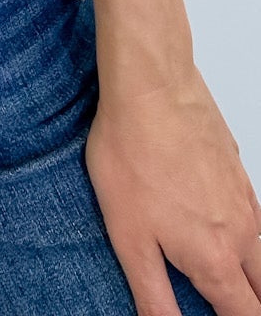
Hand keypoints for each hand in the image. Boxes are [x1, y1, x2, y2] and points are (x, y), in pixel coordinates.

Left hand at [85, 63, 260, 312]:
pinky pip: (252, 216)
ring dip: (247, 271)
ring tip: (216, 271)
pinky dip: (241, 234)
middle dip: (246, 302)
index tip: (217, 315)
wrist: (151, 85)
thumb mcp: (129, 237)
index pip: (245, 315)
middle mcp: (243, 233)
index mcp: (216, 259)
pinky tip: (210, 221)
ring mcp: (245, 198)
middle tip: (219, 300)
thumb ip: (154, 295)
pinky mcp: (237, 170)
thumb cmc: (133, 153)